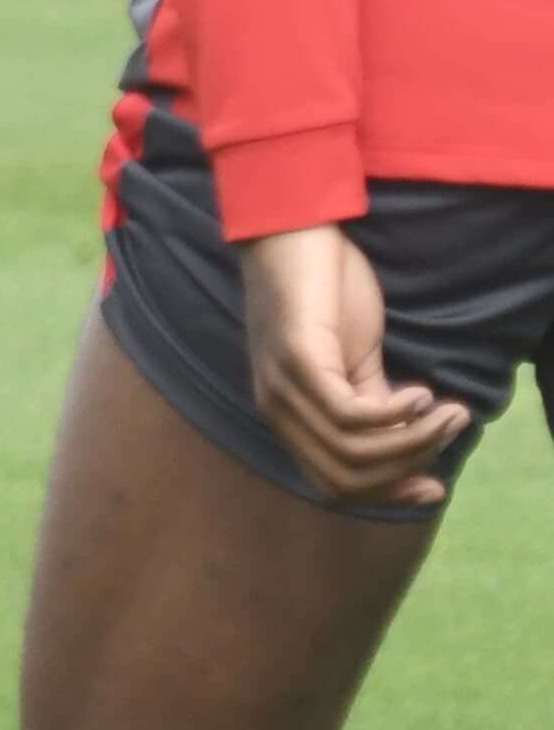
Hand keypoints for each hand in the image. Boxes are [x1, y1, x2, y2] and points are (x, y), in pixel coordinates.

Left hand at [240, 221, 450, 507]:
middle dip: (408, 467)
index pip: (333, 483)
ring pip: (353, 451)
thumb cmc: (325, 295)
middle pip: (345, 477)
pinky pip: (350, 415)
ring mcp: (282, 386)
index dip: (386, 493)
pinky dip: (395, 414)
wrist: (294, 236)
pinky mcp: (297, 360)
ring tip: (448, 411)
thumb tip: (410, 445)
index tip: (435, 487)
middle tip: (452, 429)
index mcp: (286, 416)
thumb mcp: (352, 359)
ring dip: (414, 439)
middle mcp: (276, 410)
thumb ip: (372, 402)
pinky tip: (421, 392)